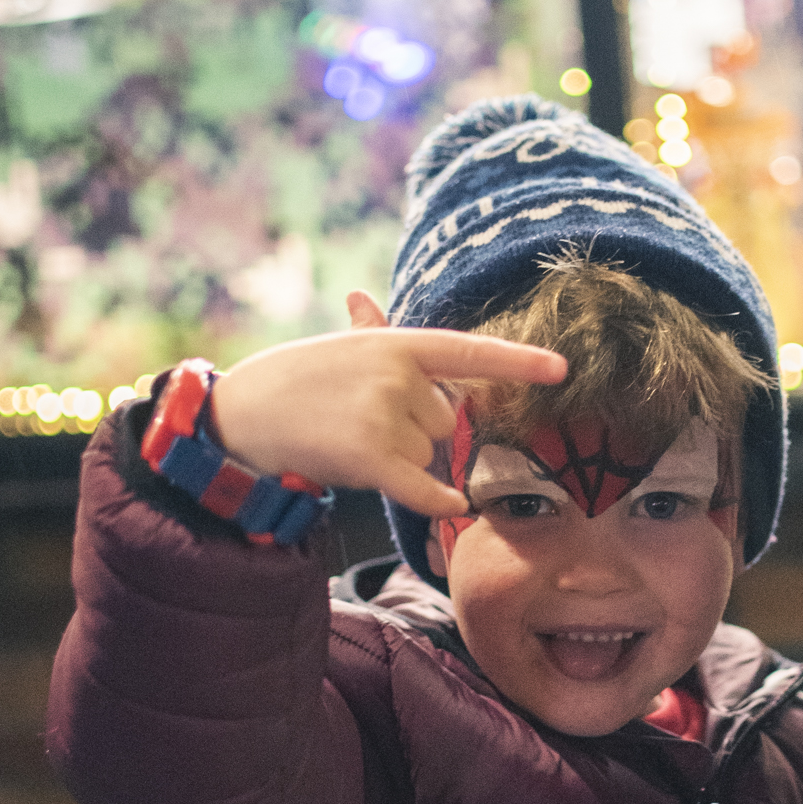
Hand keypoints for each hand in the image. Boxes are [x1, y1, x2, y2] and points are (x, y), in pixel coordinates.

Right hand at [208, 291, 565, 519]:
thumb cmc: (292, 382)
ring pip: (425, 455)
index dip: (517, 361)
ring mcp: (383, 415)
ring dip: (397, 460)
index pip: (467, 352)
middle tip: (361, 422)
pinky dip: (438, 499)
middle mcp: (396, 375)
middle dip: (414, 430)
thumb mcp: (336, 351)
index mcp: (395, 343)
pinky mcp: (370, 457)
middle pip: (444, 421)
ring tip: (348, 442)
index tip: (562, 368)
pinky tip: (452, 504)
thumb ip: (365, 331)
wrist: (240, 414)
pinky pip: (424, 486)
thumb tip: (363, 300)